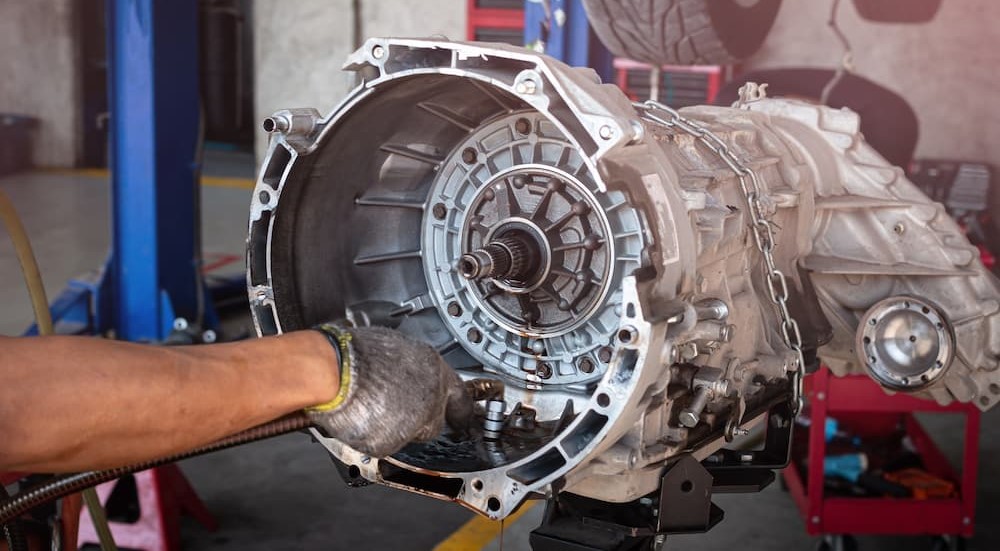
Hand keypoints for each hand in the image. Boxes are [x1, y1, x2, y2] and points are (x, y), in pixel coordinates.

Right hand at [306, 325, 472, 457]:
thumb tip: (409, 374)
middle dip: (417, 420)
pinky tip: (359, 416)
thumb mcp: (395, 347)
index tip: (462, 417)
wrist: (334, 369)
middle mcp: (431, 397)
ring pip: (408, 435)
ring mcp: (413, 422)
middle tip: (392, 407)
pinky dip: (371, 435)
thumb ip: (411, 367)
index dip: (459, 409)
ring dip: (393, 427)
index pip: (461, 397)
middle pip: (434, 423)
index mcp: (434, 369)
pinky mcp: (391, 442)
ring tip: (368, 405)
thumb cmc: (354, 351)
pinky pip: (383, 444)